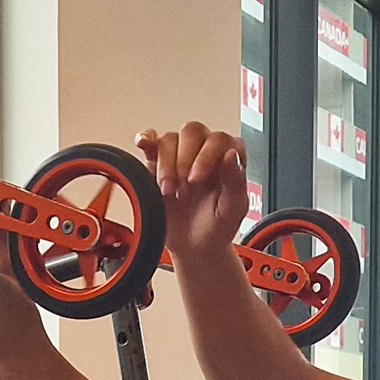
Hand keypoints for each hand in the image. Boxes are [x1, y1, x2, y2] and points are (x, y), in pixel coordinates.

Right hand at [135, 122, 248, 265]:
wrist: (193, 248)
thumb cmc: (216, 229)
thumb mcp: (231, 211)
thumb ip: (235, 182)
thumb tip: (231, 153)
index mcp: (229, 157)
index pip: (218, 139)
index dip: (206, 157)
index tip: (197, 181)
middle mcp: (205, 150)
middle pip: (191, 131)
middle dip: (183, 161)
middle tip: (182, 190)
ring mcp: (180, 155)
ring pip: (169, 139)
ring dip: (165, 165)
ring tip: (168, 191)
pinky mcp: (158, 163)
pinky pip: (151, 142)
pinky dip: (146, 140)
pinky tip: (144, 145)